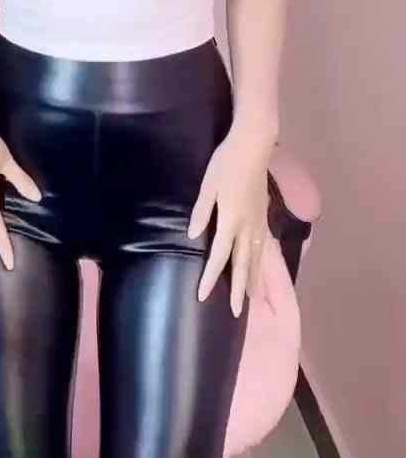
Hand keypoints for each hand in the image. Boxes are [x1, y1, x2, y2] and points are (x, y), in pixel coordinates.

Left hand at [186, 123, 274, 316]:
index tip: (202, 296)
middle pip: (242, 265)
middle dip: (238, 290)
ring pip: (256, 258)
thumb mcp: (208, 184)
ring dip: (253, 279)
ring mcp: (258, 221)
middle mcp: (247, 226)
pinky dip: (261, 262)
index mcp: (231, 220)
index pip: (219, 256)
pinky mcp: (263, 214)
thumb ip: (201, 211)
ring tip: (251, 298)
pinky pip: (263, 246)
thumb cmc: (226, 162)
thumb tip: (192, 236)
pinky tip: (260, 267)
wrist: (254, 144)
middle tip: (236, 313)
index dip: (210, 277)